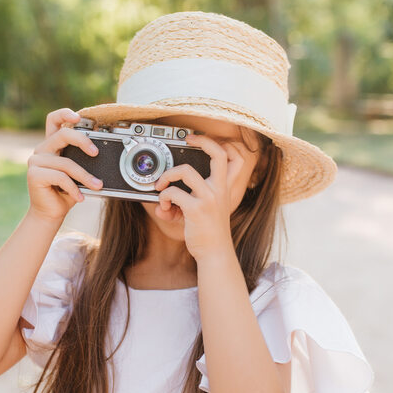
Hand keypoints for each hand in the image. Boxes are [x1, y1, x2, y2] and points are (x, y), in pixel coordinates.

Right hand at [26, 108, 103, 223]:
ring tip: (97, 186)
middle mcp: (42, 149)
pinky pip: (61, 177)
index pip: (54, 120)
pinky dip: (74, 189)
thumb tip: (97, 151)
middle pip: (63, 134)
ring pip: (66, 163)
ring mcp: (36, 161)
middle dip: (82, 140)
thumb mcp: (77, 173)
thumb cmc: (65, 192)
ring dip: (85, 176)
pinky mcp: (34, 174)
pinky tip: (80, 197)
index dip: (64, 113)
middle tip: (95, 153)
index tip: (79, 117)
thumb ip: (82, 160)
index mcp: (52, 145)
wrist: (50, 213)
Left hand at [152, 132, 244, 261]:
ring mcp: (209, 198)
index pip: (231, 157)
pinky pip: (172, 193)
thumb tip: (162, 202)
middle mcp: (220, 189)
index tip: (198, 139)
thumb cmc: (209, 232)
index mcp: (225, 188)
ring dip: (168, 176)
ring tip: (161, 185)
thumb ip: (186, 201)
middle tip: (187, 140)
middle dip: (201, 141)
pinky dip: (163, 198)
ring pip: (185, 171)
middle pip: (217, 154)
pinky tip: (164, 207)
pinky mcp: (196, 209)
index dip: (216, 143)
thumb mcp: (207, 211)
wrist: (215, 253)